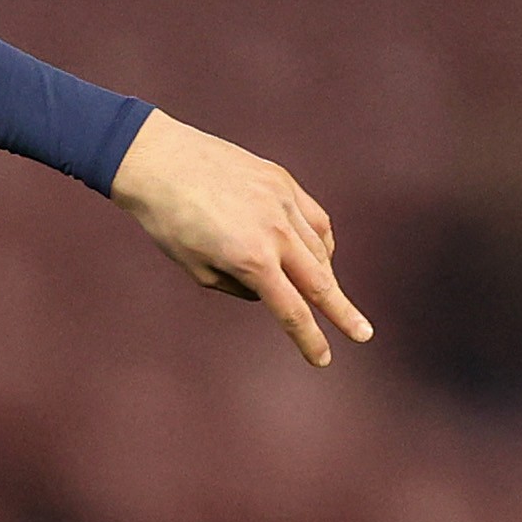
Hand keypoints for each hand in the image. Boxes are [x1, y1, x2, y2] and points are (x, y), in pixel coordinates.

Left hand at [109, 111, 371, 365]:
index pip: (291, 311)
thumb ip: (239, 287)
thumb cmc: (168, 221)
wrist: (158, 160)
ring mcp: (283, 203)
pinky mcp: (282, 182)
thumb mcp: (197, 269)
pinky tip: (318, 254)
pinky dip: (321, 241)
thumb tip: (268, 291)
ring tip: (325, 294)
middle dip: (342, 313)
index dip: (309, 340)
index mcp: (252, 260)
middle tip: (363, 335)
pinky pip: (316, 219)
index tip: (323, 360)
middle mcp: (276, 232)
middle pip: (321, 283)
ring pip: (320, 249)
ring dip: (325, 276)